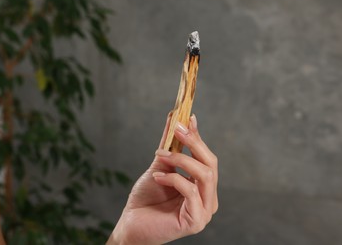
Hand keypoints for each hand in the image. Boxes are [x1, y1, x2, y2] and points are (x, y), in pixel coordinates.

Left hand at [107, 114, 217, 244]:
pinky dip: (173, 178)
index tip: (188, 118)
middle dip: (194, 142)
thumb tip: (174, 118)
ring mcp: (204, 211)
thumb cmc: (146, 198)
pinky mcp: (196, 221)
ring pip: (204, 175)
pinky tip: (157, 176)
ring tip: (161, 154)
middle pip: (210, 164)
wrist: (131, 224)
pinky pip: (190, 191)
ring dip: (181, 159)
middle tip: (178, 128)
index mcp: (203, 187)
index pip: (207, 158)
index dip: (199, 137)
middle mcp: (208, 198)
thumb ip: (170, 145)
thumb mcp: (160, 166)